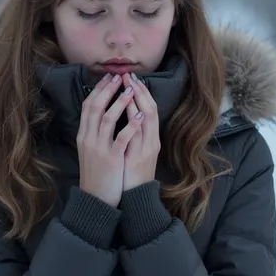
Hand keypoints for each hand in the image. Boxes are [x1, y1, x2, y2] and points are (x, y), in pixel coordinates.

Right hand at [77, 73, 143, 206]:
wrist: (96, 199)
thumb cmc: (96, 173)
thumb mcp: (90, 150)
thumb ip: (94, 132)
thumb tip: (102, 111)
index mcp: (83, 135)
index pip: (88, 106)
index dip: (98, 90)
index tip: (109, 78)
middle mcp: (89, 139)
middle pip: (95, 107)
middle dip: (108, 90)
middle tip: (120, 77)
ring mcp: (99, 149)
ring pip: (107, 119)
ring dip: (119, 102)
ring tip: (130, 90)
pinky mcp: (111, 159)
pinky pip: (121, 139)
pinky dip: (131, 125)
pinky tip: (140, 116)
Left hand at [122, 73, 160, 191]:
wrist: (134, 200)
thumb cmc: (130, 175)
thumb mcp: (133, 151)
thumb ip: (132, 134)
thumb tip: (124, 115)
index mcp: (150, 139)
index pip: (149, 109)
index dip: (141, 92)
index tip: (131, 78)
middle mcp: (151, 142)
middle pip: (151, 109)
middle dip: (139, 91)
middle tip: (129, 75)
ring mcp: (146, 150)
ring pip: (147, 120)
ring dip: (137, 101)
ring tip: (129, 85)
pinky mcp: (139, 158)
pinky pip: (137, 136)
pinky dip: (135, 122)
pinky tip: (131, 110)